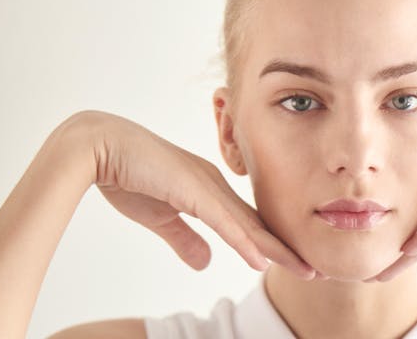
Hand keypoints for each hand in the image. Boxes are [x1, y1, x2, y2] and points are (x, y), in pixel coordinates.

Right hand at [77, 110, 315, 278]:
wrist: (100, 147)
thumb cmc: (128, 175)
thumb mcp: (160, 217)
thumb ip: (185, 238)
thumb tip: (205, 263)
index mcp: (209, 191)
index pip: (247, 224)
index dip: (271, 246)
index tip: (294, 263)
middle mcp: (215, 186)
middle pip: (258, 225)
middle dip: (287, 250)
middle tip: (315, 269)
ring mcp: (206, 186)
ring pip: (249, 225)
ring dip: (278, 250)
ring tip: (306, 270)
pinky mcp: (192, 190)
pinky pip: (224, 222)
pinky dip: (245, 242)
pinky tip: (263, 260)